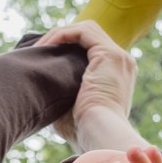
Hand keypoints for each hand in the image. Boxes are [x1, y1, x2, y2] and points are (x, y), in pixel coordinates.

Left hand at [37, 22, 137, 145]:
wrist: (97, 133)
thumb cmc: (82, 129)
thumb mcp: (70, 105)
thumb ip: (62, 91)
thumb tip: (39, 84)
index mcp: (115, 75)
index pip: (91, 48)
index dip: (67, 46)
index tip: (44, 55)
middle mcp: (121, 62)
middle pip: (89, 35)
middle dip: (62, 37)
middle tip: (39, 48)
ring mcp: (118, 57)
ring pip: (86, 29)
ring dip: (60, 34)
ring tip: (41, 46)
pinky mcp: (110, 54)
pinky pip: (83, 32)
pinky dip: (62, 35)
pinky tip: (47, 46)